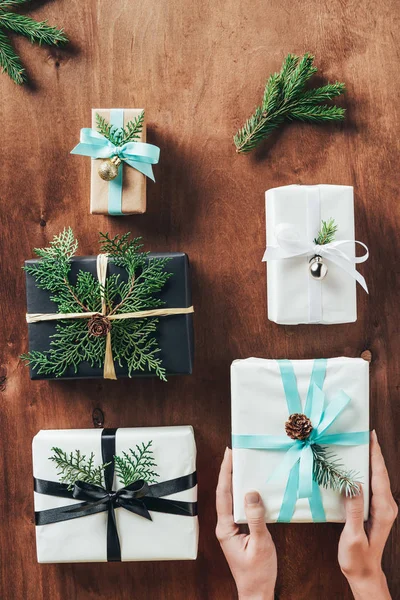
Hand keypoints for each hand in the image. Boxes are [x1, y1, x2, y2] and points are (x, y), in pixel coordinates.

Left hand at [216, 447, 276, 599]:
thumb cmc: (258, 573)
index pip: (223, 494)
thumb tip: (251, 493)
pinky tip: (250, 486)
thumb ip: (256, 519)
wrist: (257, 593)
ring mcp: (231, 528)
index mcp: (225, 528)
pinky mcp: (239, 531)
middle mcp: (225, 526)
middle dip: (229, 471)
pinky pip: (239, 507)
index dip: (226, 472)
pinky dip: (243, 493)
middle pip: (225, 493)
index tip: (229, 454)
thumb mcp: (260, 544)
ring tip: (240, 463)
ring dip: (235, 481)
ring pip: (231, 499)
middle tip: (234, 452)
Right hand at [338, 430, 397, 598]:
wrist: (364, 573)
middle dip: (375, 452)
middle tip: (366, 434)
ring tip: (363, 445)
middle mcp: (387, 506)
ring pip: (378, 478)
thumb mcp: (353, 536)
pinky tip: (360, 466)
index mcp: (383, 510)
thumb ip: (354, 510)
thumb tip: (354, 485)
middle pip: (381, 473)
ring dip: (372, 461)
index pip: (380, 476)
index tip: (371, 437)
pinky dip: (368, 471)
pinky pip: (374, 485)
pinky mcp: (377, 509)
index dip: (376, 455)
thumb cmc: (357, 558)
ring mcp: (383, 508)